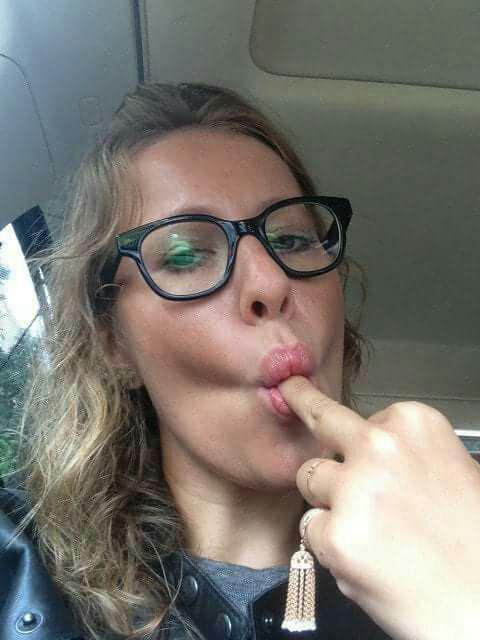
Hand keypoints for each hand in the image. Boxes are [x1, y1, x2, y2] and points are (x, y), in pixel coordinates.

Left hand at [278, 376, 479, 639]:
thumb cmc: (472, 544)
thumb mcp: (454, 472)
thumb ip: (406, 454)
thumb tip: (364, 447)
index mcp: (414, 424)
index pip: (362, 419)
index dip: (362, 444)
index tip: (349, 438)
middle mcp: (380, 447)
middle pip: (321, 421)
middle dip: (303, 402)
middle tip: (290, 388)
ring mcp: (354, 488)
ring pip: (309, 478)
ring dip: (327, 501)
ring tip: (370, 531)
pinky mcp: (335, 534)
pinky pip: (310, 528)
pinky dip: (329, 545)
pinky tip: (366, 559)